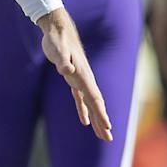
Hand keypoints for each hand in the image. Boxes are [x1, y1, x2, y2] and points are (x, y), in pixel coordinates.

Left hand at [37, 7, 111, 139]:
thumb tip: (67, 70)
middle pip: (96, 104)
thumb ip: (62, 61)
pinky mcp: (72, 78)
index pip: (94, 99)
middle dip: (103, 121)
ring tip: (103, 133)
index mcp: (83, 76)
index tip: (108, 128)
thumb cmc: (57, 40)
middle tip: (109, 138)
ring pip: (91, 103)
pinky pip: (81, 98)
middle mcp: (85, 79)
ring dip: (97, 118)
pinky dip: (83, 109)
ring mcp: (79, 79)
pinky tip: (85, 121)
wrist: (58, 29)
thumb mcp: (57, 50)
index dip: (101, 114)